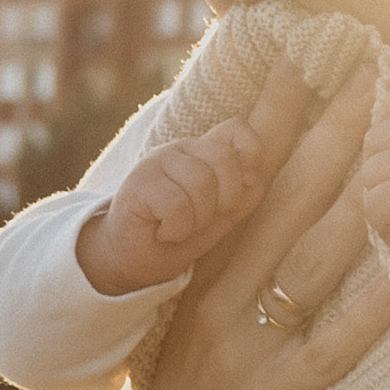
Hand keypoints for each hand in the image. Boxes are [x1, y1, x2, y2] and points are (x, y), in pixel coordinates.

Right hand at [76, 117, 269, 296]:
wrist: (133, 260)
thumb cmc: (178, 233)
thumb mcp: (221, 216)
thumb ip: (243, 193)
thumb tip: (256, 176)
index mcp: (204, 151)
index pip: (237, 129)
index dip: (250, 157)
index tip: (240, 189)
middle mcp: (181, 149)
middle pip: (225, 158)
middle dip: (225, 200)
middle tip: (202, 219)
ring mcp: (156, 161)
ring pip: (201, 182)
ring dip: (197, 219)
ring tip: (179, 226)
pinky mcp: (137, 183)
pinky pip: (177, 204)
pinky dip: (177, 228)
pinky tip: (163, 230)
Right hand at [130, 56, 389, 389]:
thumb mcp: (209, 330)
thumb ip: (242, 268)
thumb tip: (295, 198)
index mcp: (204, 278)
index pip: (242, 182)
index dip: (274, 115)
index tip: (305, 52)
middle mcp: (219, 303)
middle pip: (286, 198)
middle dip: (335, 129)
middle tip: (377, 64)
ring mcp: (243, 352)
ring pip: (313, 255)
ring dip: (360, 189)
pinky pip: (330, 345)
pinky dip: (368, 303)